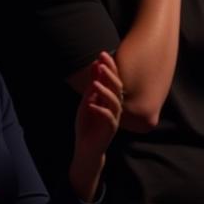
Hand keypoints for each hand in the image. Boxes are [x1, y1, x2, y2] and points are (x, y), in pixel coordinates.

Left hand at [70, 52, 123, 200]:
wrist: (86, 149)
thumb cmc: (87, 125)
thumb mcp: (86, 102)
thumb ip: (91, 87)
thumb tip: (95, 66)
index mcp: (110, 99)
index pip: (112, 79)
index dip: (109, 67)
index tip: (102, 54)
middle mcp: (115, 106)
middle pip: (117, 87)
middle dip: (110, 74)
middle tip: (102, 62)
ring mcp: (114, 118)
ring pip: (115, 102)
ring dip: (105, 91)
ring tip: (95, 83)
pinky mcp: (110, 130)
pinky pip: (108, 119)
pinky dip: (100, 111)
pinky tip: (92, 105)